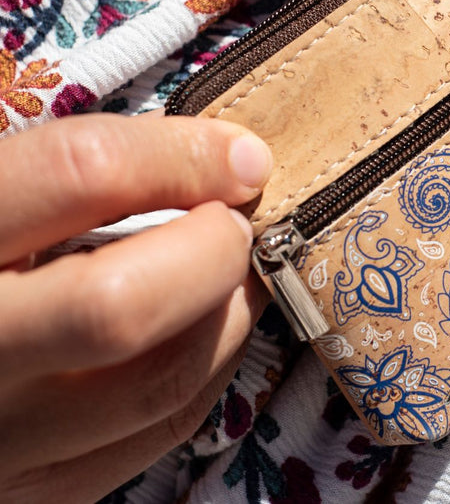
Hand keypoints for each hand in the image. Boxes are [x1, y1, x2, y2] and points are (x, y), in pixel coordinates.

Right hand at [0, 114, 272, 503]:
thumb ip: (74, 173)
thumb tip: (225, 160)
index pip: (80, 174)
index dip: (181, 156)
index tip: (240, 156)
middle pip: (122, 307)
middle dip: (212, 249)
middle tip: (236, 220)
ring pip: (160, 383)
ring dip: (227, 311)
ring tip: (233, 269)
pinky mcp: (33, 492)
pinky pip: (159, 432)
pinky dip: (208, 367)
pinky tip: (202, 326)